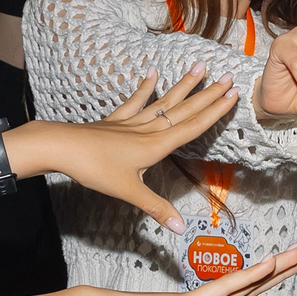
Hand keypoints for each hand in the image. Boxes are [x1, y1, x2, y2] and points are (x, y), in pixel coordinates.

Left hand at [6, 66, 242, 232]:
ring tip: (199, 66)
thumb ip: (156, 208)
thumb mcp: (128, 192)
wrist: (63, 148)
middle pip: (184, 110)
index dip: (215, 111)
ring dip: (184, 85)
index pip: (193, 127)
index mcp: (156, 146)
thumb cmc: (96, 169)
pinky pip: (135, 101)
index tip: (233, 94)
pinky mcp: (116, 120)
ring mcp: (132, 122)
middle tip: (228, 76)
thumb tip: (180, 229)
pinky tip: (152, 72)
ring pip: (164, 101)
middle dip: (208, 94)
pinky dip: (145, 87)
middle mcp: (148, 130)